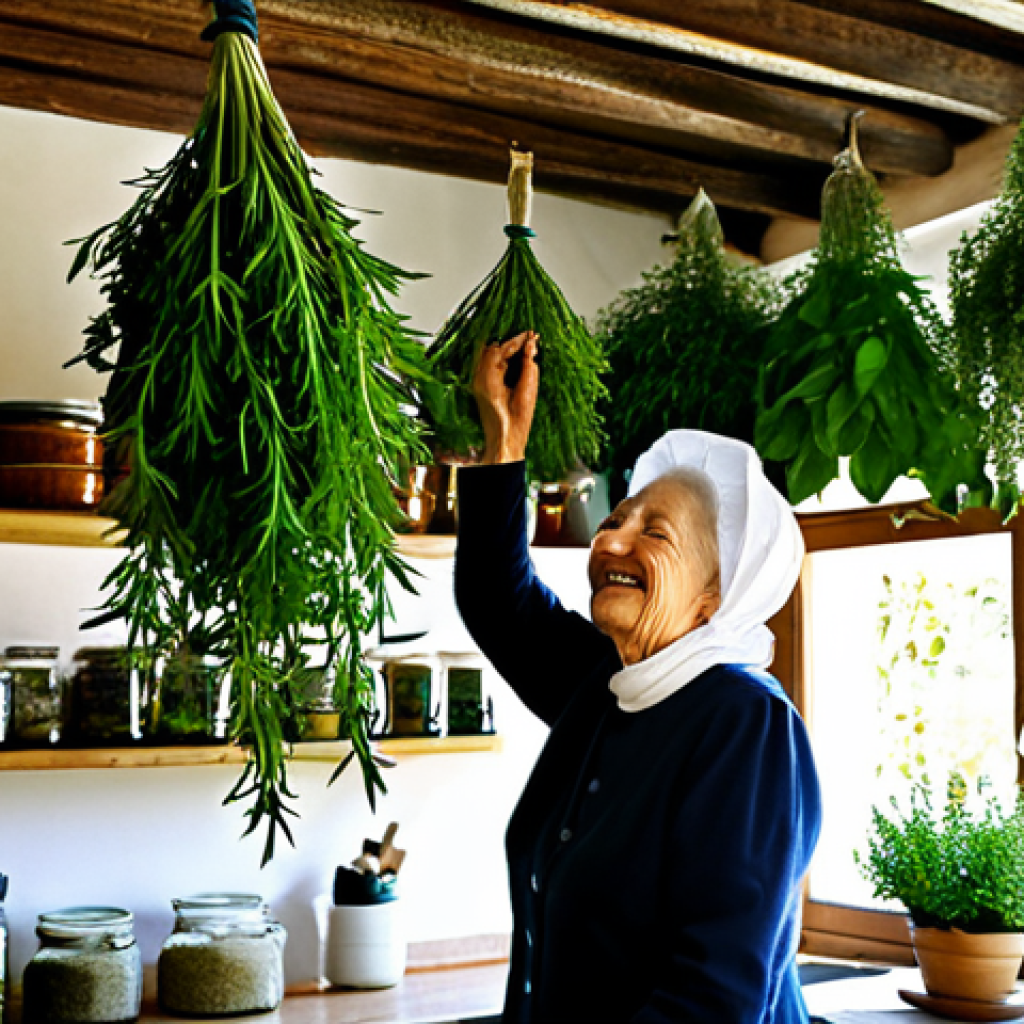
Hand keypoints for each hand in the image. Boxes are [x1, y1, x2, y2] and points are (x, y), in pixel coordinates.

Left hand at [472, 331, 538, 464]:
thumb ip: (528, 366)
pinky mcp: (482, 389)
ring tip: (526, 347)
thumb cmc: (514, 423)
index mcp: (487, 378)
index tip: (531, 335)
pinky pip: (490, 367)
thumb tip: (530, 346)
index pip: (500, 349)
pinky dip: (503, 361)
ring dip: (507, 351)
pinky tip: (516, 360)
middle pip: (493, 350)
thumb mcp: (527, 391)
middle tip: (530, 340)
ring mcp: (478, 383)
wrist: (503, 443)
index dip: (517, 340)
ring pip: (490, 357)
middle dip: (512, 344)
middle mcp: (479, 378)